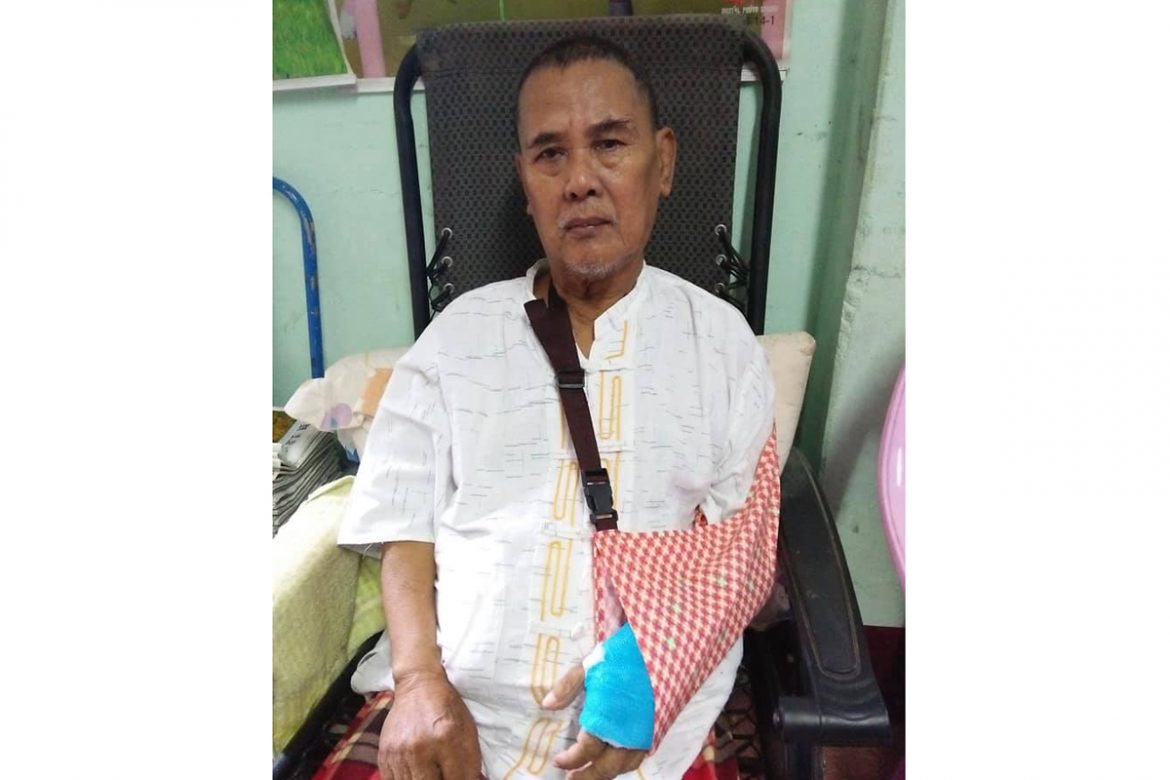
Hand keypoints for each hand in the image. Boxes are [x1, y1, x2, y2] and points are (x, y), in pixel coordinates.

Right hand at [379, 669, 481, 779]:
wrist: (418, 685)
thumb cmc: (447, 709)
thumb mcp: (467, 731)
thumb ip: (469, 764)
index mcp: (446, 739)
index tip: (457, 779)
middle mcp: (420, 747)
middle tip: (441, 775)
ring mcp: (399, 752)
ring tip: (429, 774)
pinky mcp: (385, 753)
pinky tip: (414, 775)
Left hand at [542, 664, 647, 779]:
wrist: (664, 648)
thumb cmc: (624, 656)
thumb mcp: (590, 665)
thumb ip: (568, 687)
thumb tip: (546, 705)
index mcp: (609, 718)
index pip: (587, 750)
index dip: (571, 759)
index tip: (558, 761)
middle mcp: (629, 731)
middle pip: (607, 767)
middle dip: (588, 777)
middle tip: (570, 779)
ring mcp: (646, 733)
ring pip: (626, 765)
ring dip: (607, 773)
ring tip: (591, 774)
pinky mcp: (657, 730)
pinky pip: (640, 755)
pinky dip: (625, 763)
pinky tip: (614, 759)